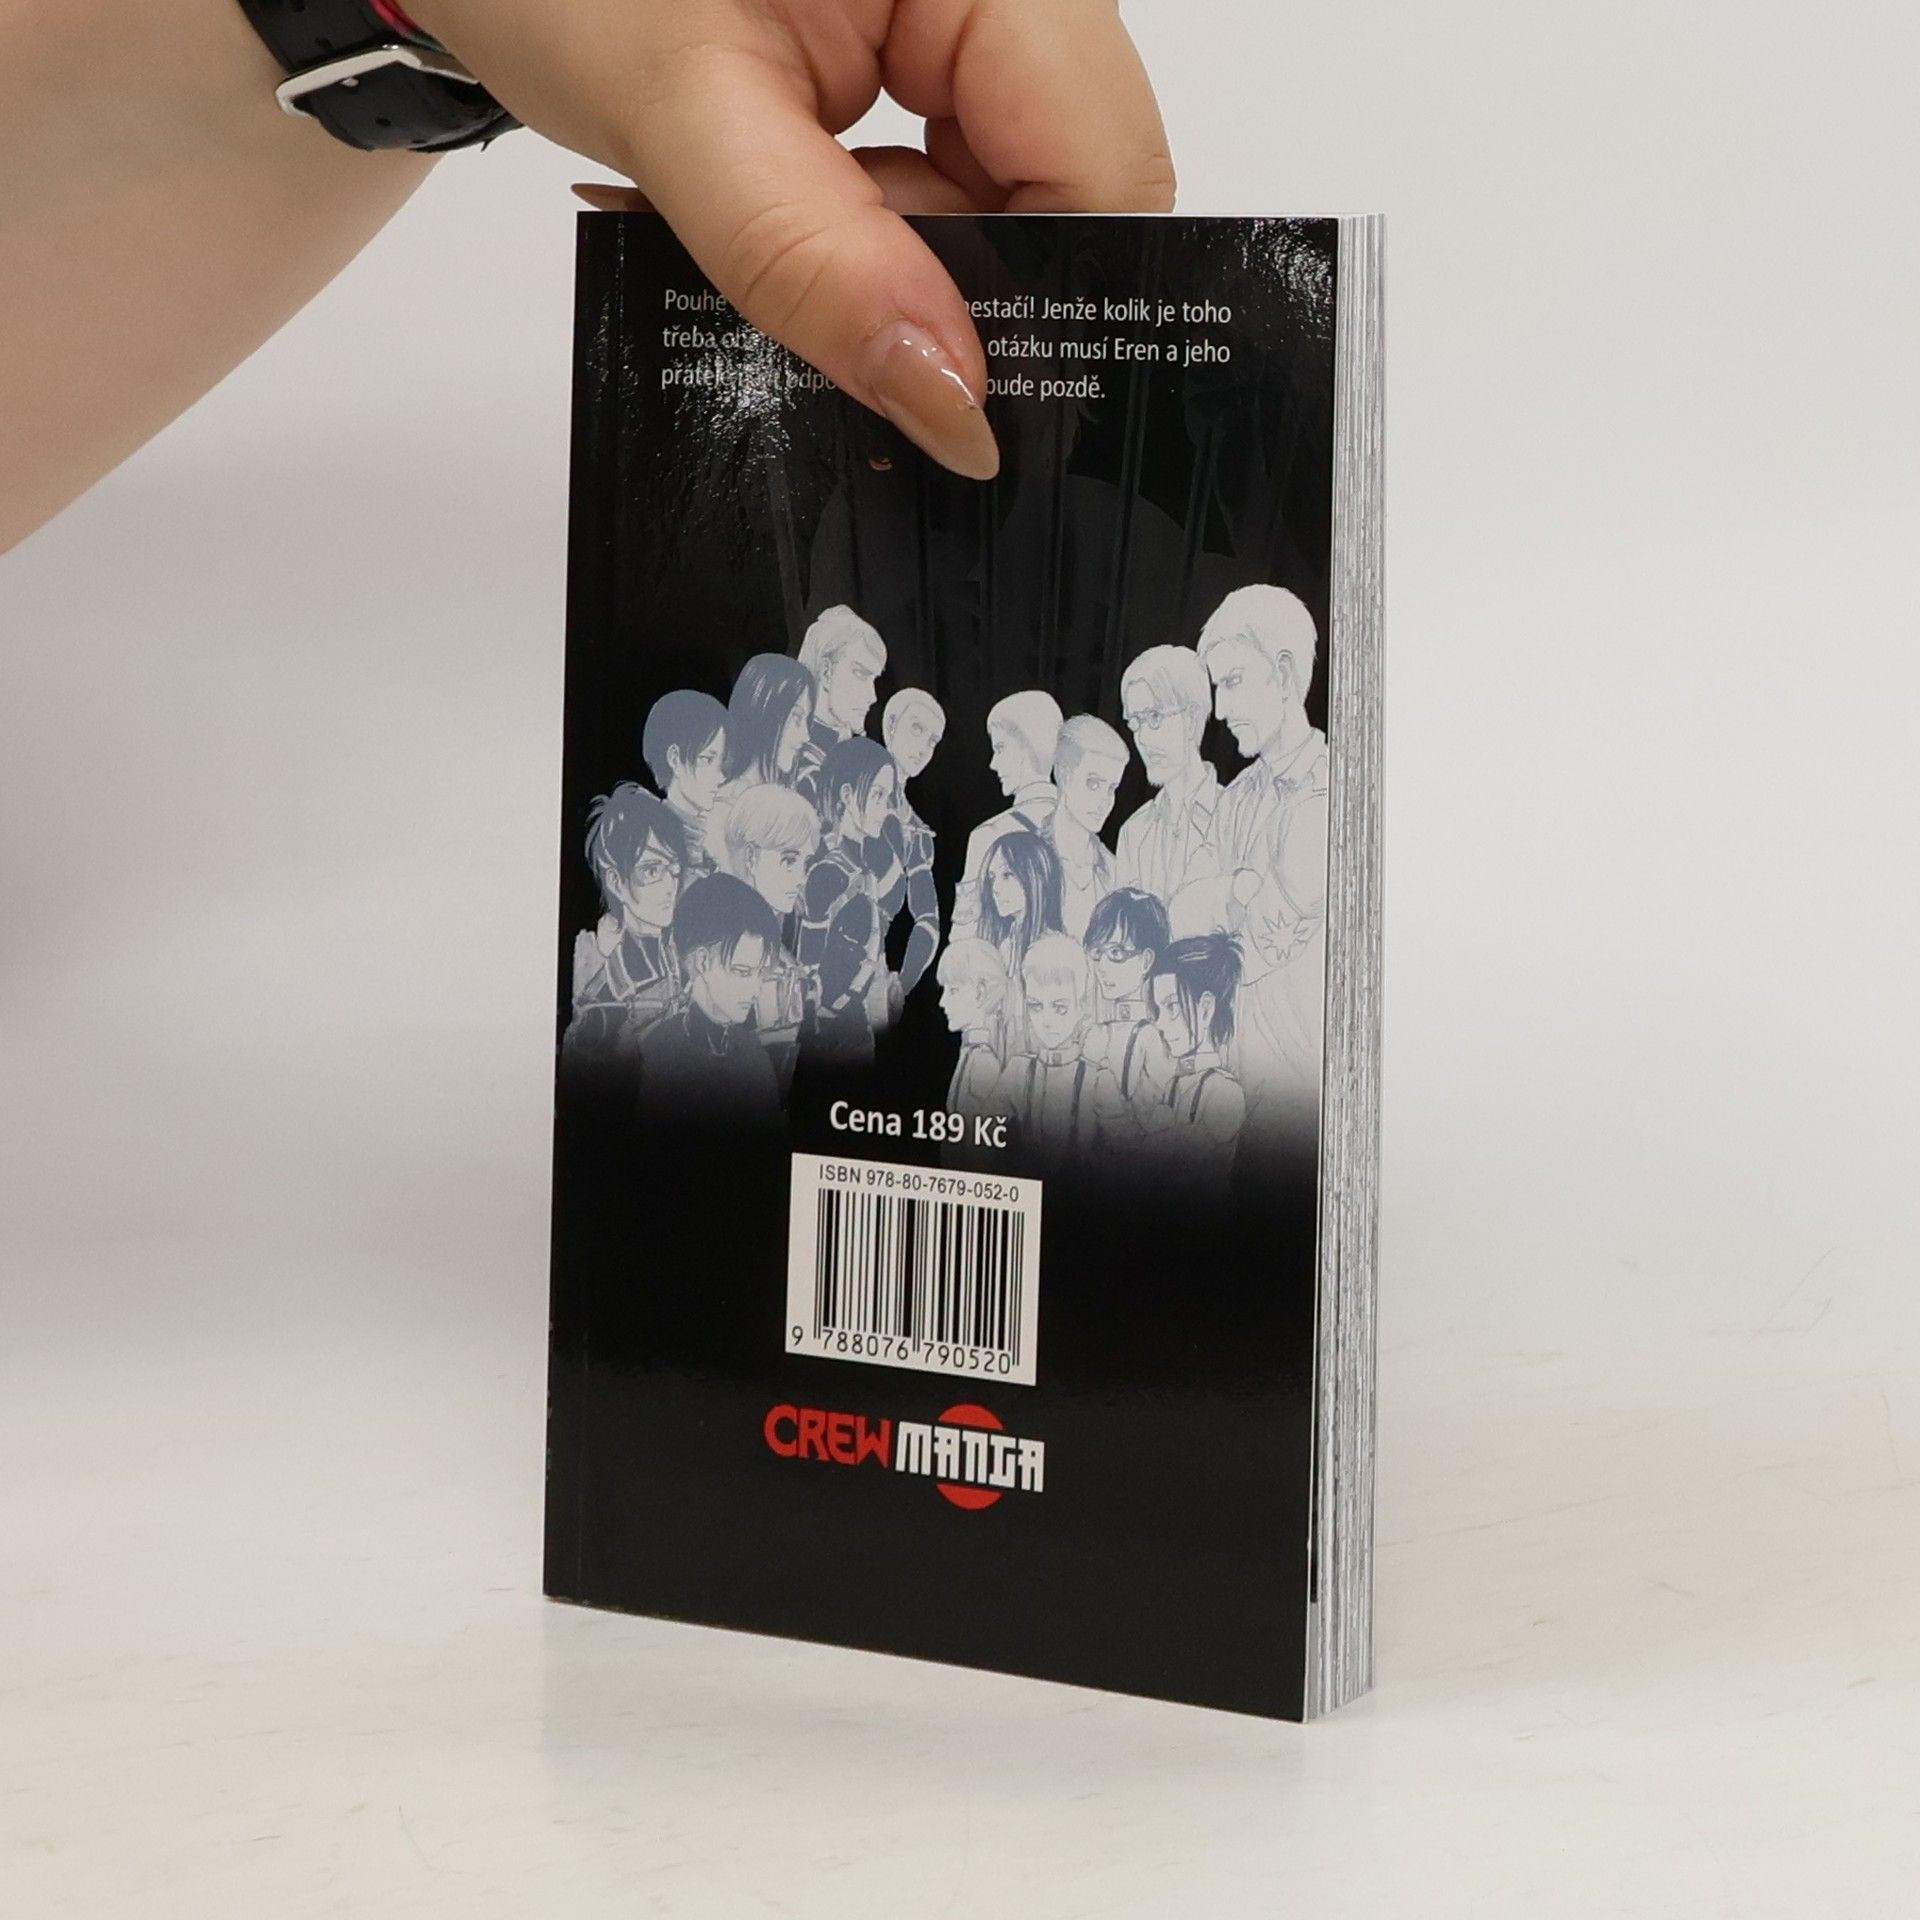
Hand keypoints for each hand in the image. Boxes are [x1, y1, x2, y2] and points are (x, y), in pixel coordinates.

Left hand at [403, 0, 1172, 479]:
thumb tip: (955, 411)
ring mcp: (969, 18)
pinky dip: (870, 247)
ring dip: (904, 278)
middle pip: (1069, 190)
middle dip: (968, 301)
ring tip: (770, 256)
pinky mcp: (923, 57)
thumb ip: (819, 266)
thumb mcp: (682, 117)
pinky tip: (779, 235)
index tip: (973, 422)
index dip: (1059, 310)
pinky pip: (945, 187)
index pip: (1106, 163)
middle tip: (848, 354)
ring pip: (1006, 206)